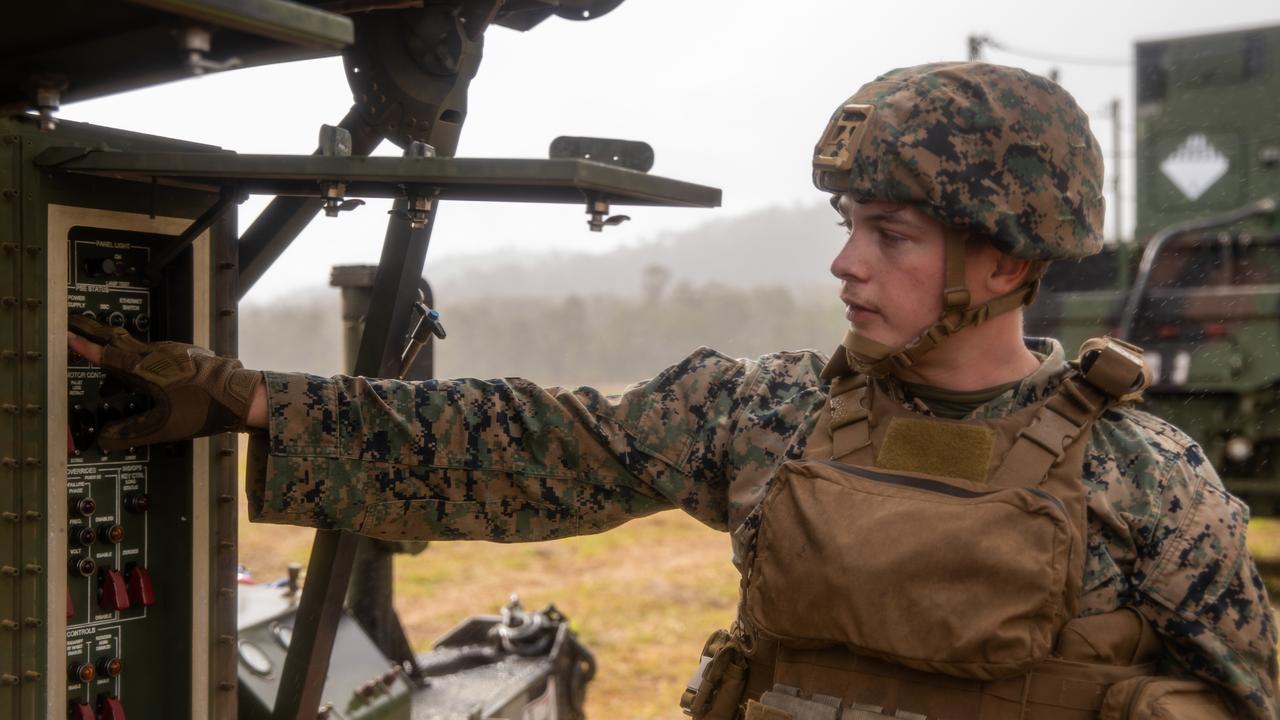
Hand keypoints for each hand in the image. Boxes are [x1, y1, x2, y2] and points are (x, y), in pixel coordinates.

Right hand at [67, 315, 267, 450]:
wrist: (242, 395)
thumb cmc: (204, 409)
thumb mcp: (164, 426)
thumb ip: (132, 433)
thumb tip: (105, 440)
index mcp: (147, 367)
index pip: (107, 355)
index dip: (84, 347)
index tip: (65, 335)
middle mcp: (158, 353)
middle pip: (119, 340)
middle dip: (94, 333)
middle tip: (75, 325)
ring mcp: (175, 351)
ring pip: (139, 349)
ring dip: (120, 355)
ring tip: (109, 371)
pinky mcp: (188, 354)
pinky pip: (157, 354)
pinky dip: (142, 361)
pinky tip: (146, 378)